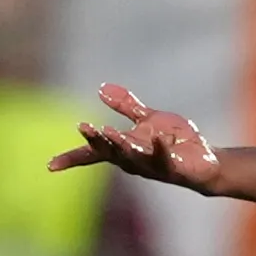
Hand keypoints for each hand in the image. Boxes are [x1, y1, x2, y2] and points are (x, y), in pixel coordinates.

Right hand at [48, 82, 224, 190]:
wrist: (204, 161)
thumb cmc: (174, 142)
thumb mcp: (147, 120)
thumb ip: (126, 106)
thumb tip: (101, 89)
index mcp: (124, 149)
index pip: (94, 154)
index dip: (73, 159)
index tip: (51, 165)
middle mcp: (134, 161)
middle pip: (109, 153)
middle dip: (96, 141)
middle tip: (83, 128)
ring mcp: (153, 165)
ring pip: (133, 158)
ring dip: (121, 145)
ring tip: (109, 131)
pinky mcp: (174, 167)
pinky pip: (164, 158)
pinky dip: (160, 148)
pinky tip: (157, 136)